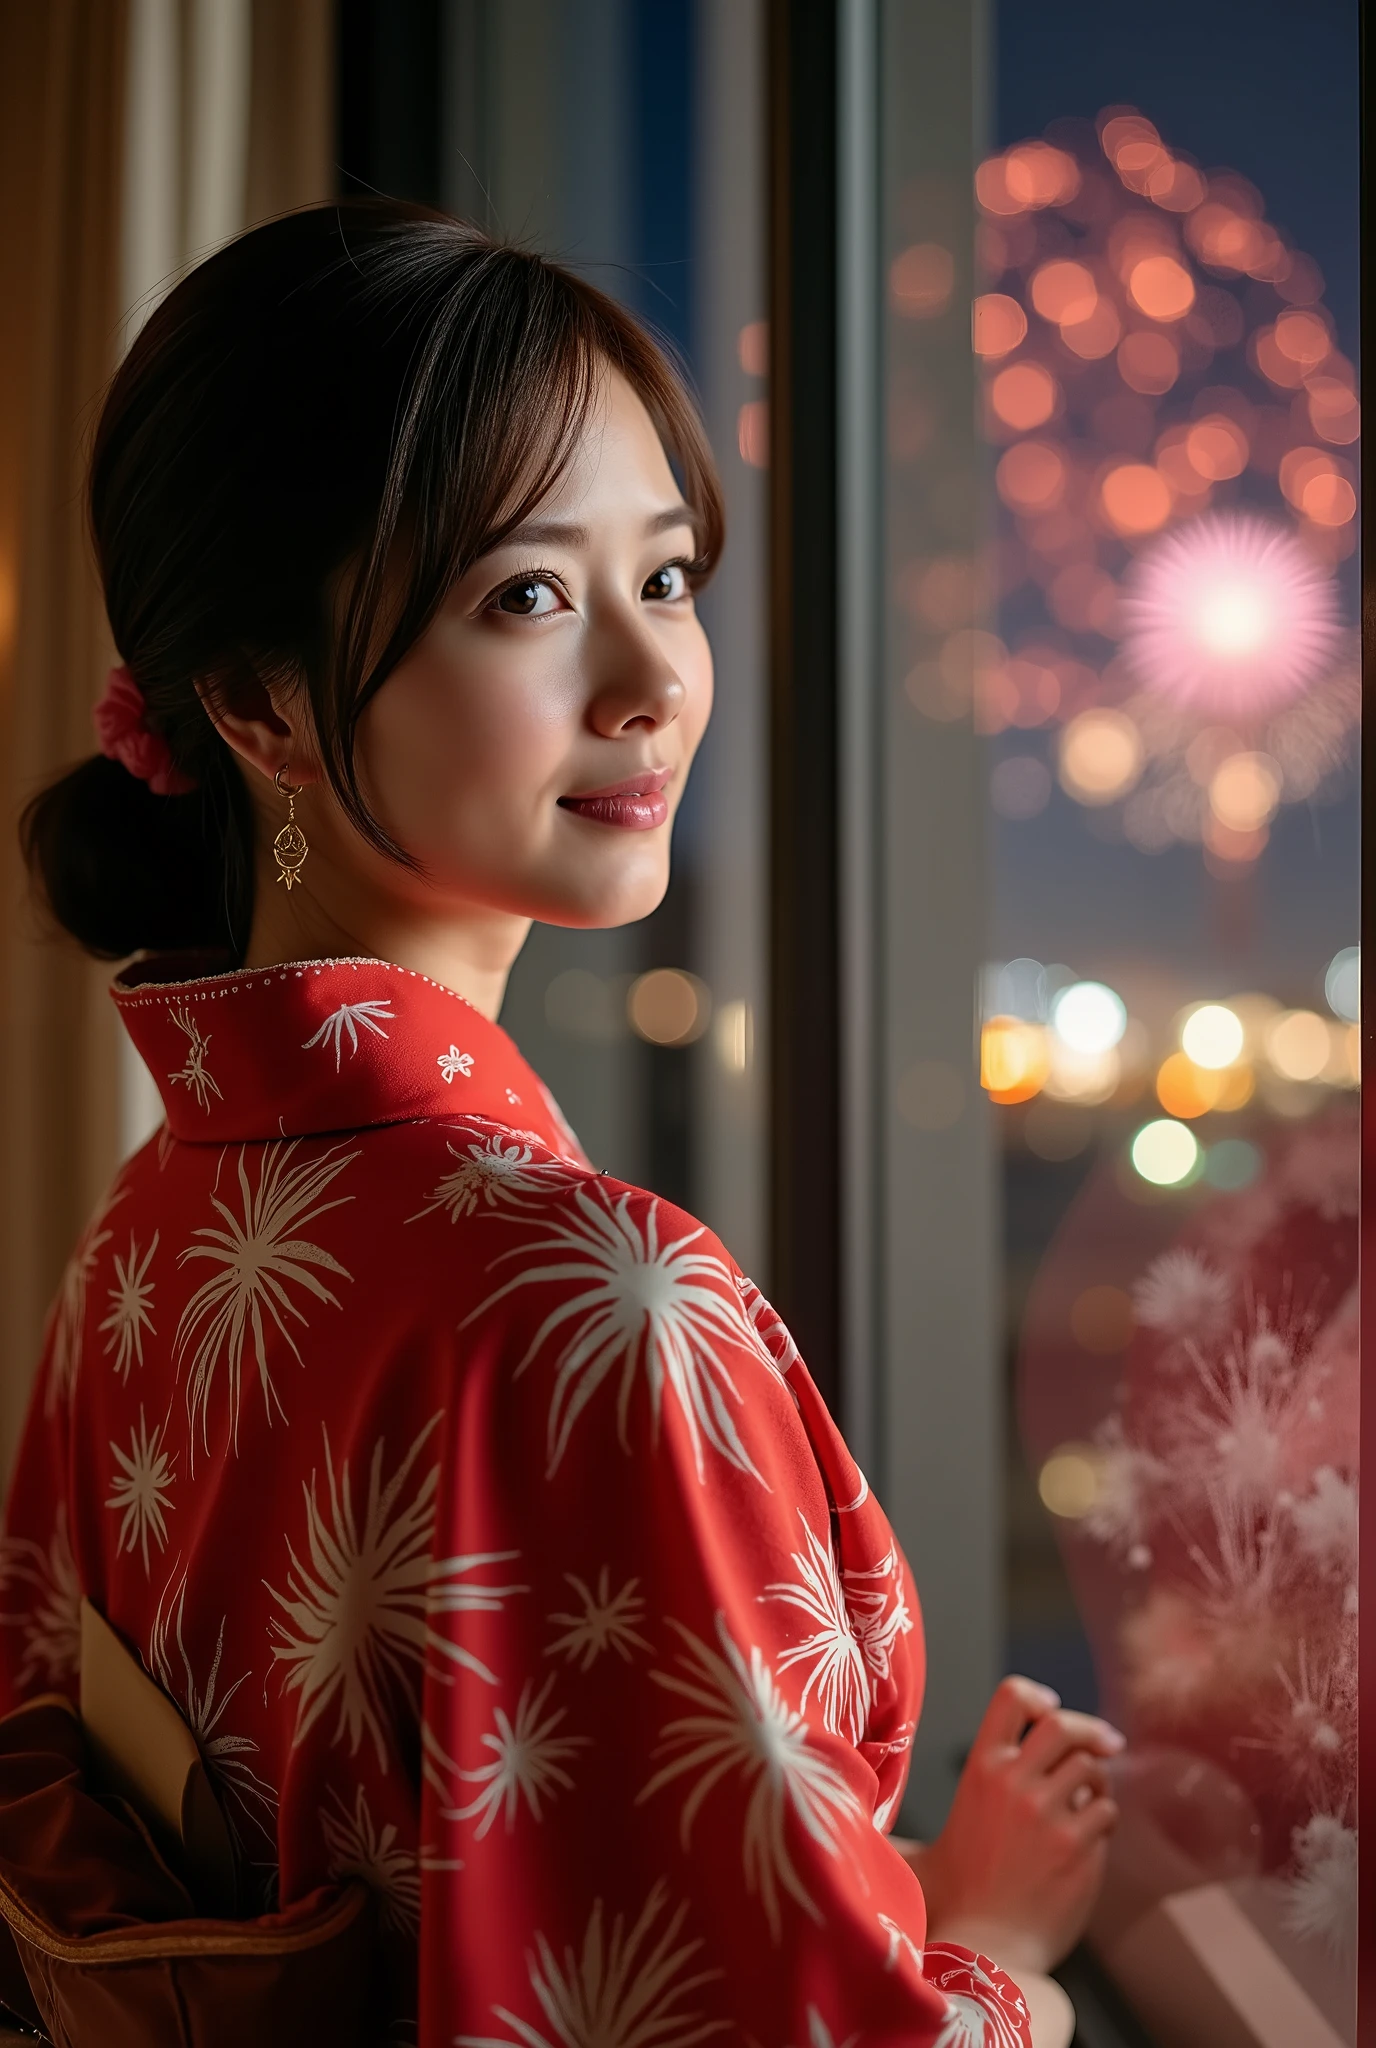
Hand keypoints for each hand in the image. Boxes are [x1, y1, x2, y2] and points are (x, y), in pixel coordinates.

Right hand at [901, 1675, 1122, 1974]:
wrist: (984, 1946)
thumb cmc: (966, 1888)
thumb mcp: (958, 1816)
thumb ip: (987, 1780)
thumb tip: (1008, 1757)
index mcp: (980, 1769)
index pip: (1012, 1698)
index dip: (1038, 1698)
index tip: (1050, 1710)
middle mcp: (1014, 1783)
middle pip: (1064, 1725)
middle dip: (1091, 1730)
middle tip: (1109, 1742)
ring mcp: (1048, 1814)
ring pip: (1092, 1769)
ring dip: (1098, 1783)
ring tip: (1090, 1804)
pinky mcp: (1079, 1847)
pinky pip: (1107, 1812)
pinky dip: (1105, 1820)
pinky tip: (1091, 1838)